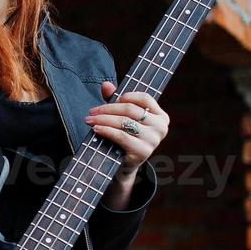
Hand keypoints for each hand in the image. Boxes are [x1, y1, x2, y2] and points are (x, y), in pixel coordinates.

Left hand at [86, 79, 168, 199]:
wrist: (123, 164)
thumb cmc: (123, 136)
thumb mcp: (121, 117)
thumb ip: (115, 99)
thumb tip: (106, 85)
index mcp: (161, 116)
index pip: (144, 98)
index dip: (125, 96)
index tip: (109, 100)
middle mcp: (161, 127)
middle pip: (130, 109)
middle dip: (107, 108)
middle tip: (91, 112)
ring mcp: (154, 141)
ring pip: (124, 122)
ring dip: (103, 119)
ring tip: (89, 120)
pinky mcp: (143, 152)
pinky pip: (121, 136)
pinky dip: (106, 130)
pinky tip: (96, 129)